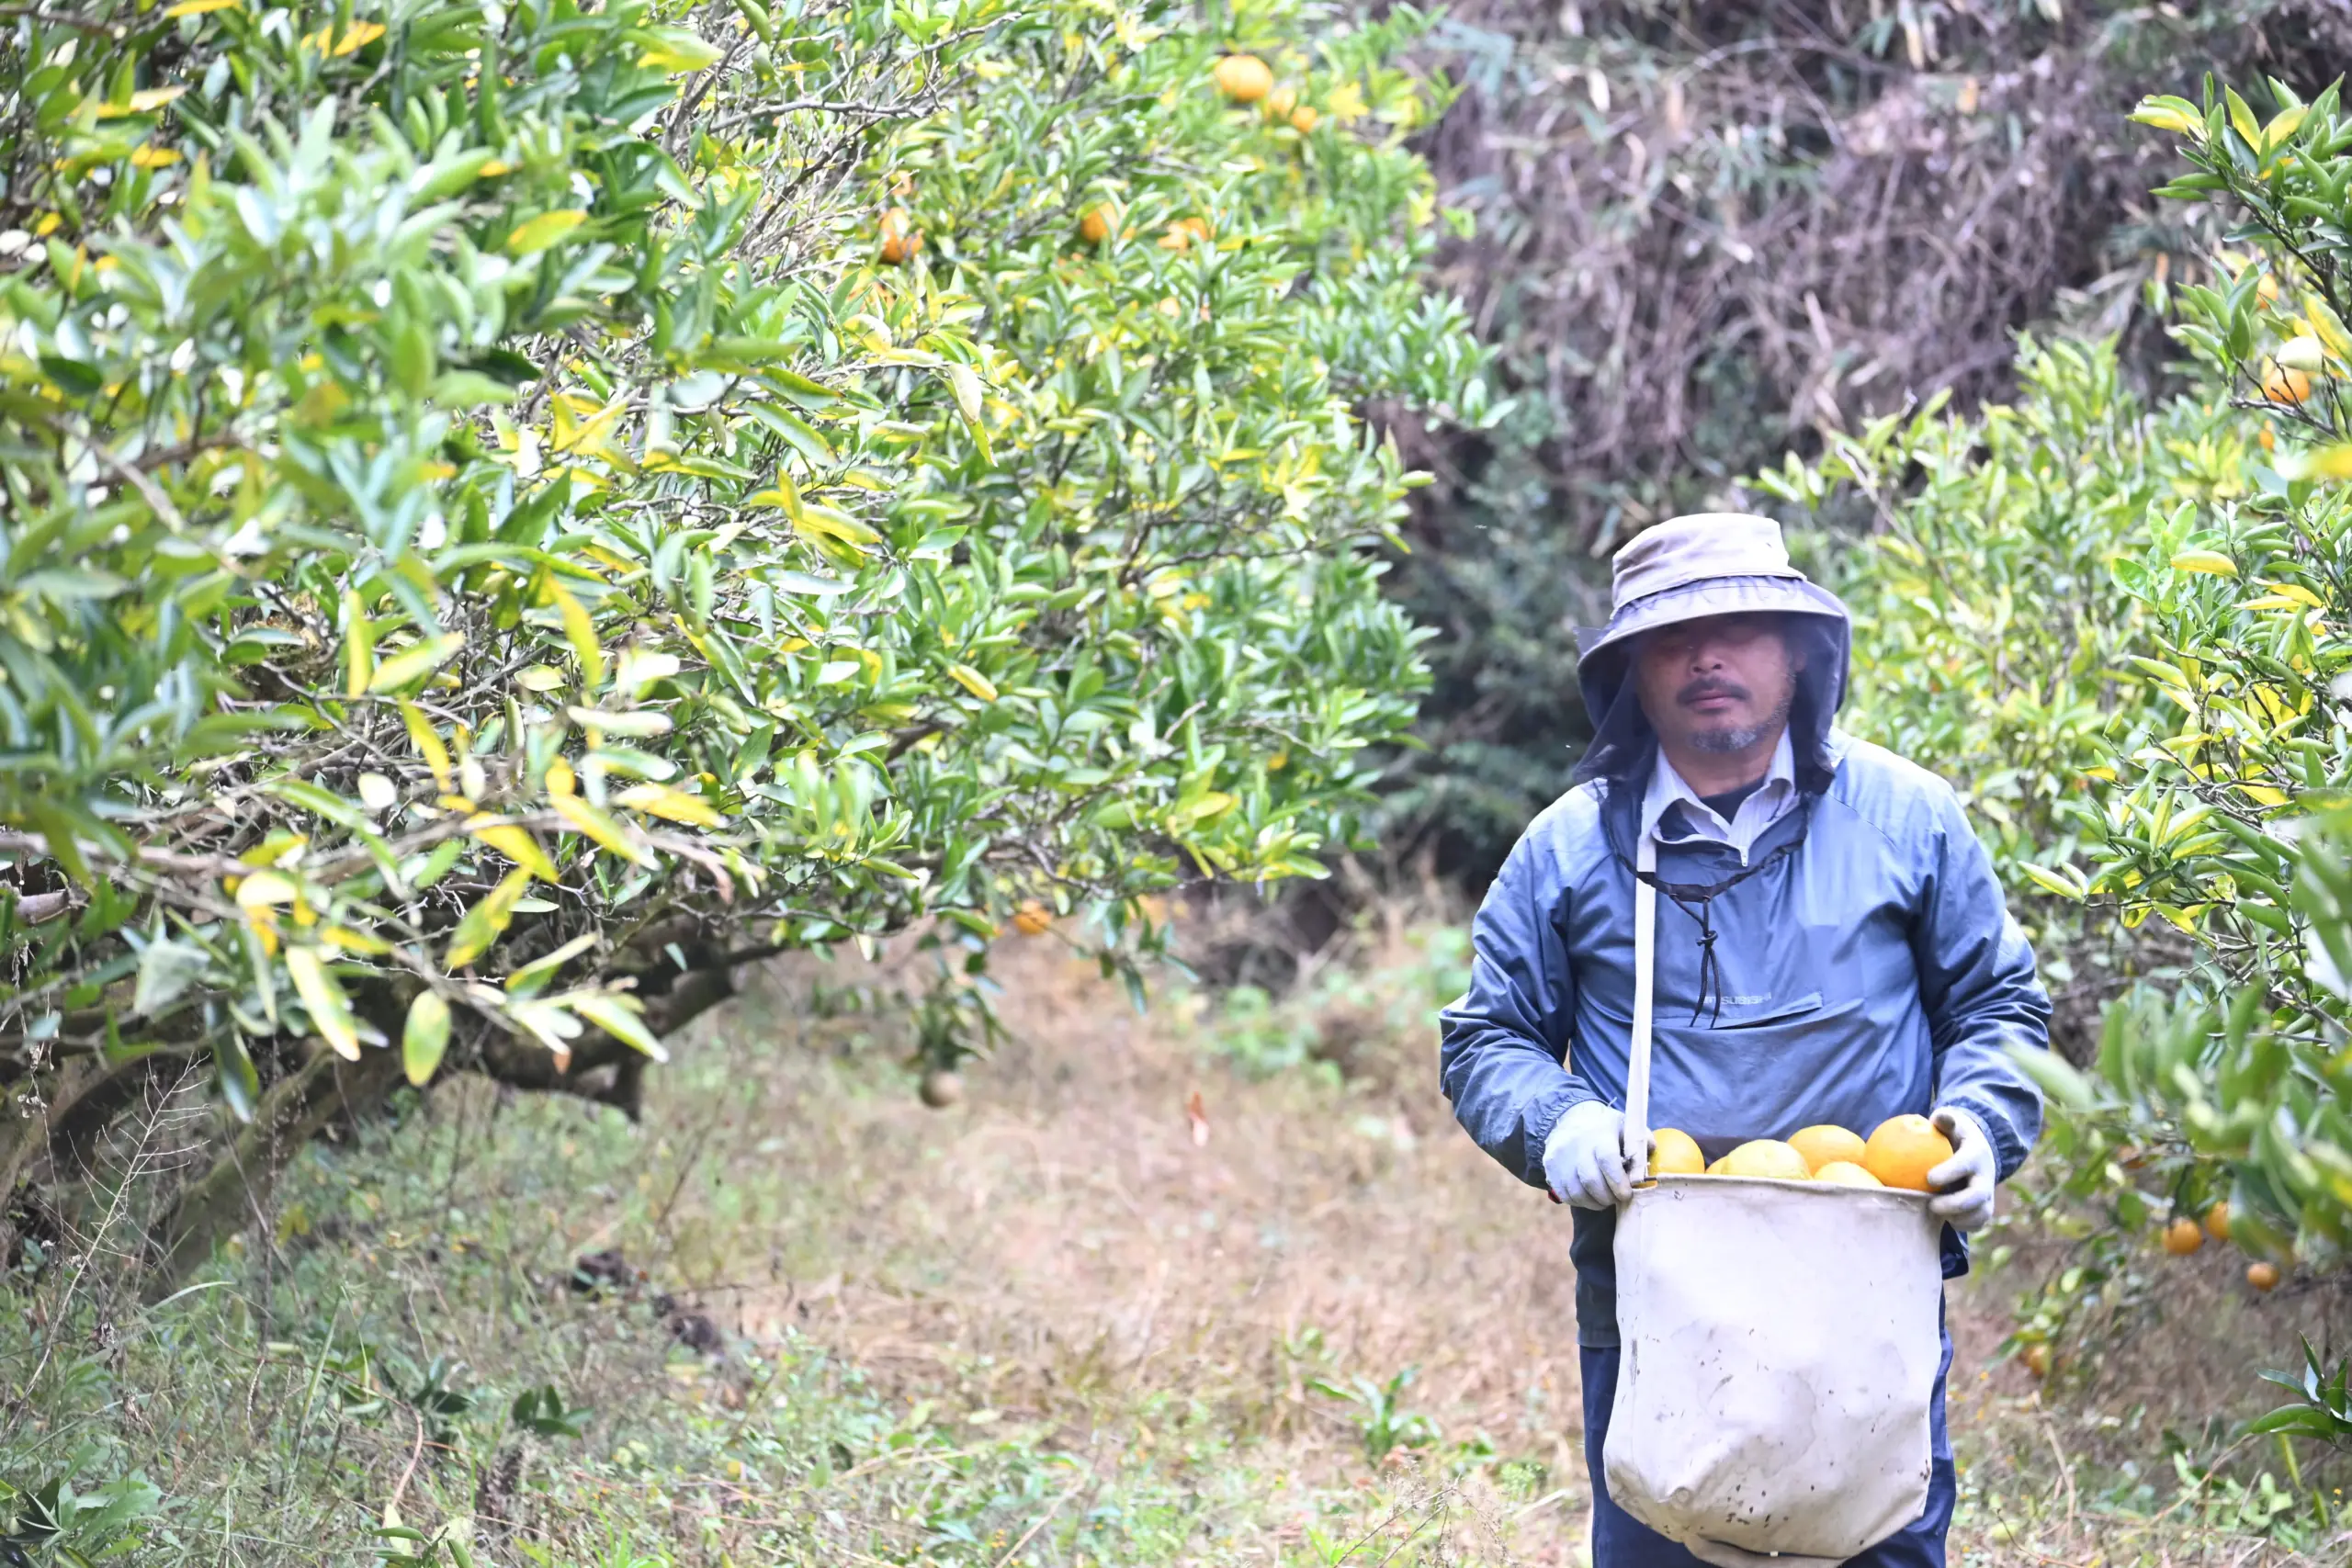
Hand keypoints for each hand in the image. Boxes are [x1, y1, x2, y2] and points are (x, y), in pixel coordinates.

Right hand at [1544, 1101, 1638, 1209]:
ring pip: (1577, 1192)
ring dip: (1594, 1202)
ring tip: (1604, 1199)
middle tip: (1618, 1198)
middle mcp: (1576, 1145)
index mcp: (1598, 1134)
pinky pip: (1565, 1194)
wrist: (1569, 1117)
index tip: (1627, 1194)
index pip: (1607, 1161)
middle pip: (1591, 1181)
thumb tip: (1652, 1157)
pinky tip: (1589, 1196)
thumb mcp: (1624, 1125)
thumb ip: (1641, 1141)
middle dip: (1608, 1197)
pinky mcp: (1550, 1167)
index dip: (1618, 1182)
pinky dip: (1580, 1201)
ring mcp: (1560, 1157)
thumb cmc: (1604, 1127)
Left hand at [1927, 1106, 1997, 1230]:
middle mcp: (1985, 1175)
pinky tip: (1945, 1221)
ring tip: (1936, 1214)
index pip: (1966, 1164)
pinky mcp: (1984, 1206)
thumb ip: (1945, 1119)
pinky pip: (1978, 1222)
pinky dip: (1964, 1225)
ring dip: (1960, 1217)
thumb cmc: (1954, 1136)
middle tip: (1931, 1205)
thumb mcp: (1951, 1124)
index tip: (1929, 1178)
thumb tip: (1938, 1117)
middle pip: (1978, 1194)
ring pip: (1981, 1212)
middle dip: (1956, 1203)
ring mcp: (1987, 1193)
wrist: (1976, 1151)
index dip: (1950, 1172)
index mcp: (1976, 1154)